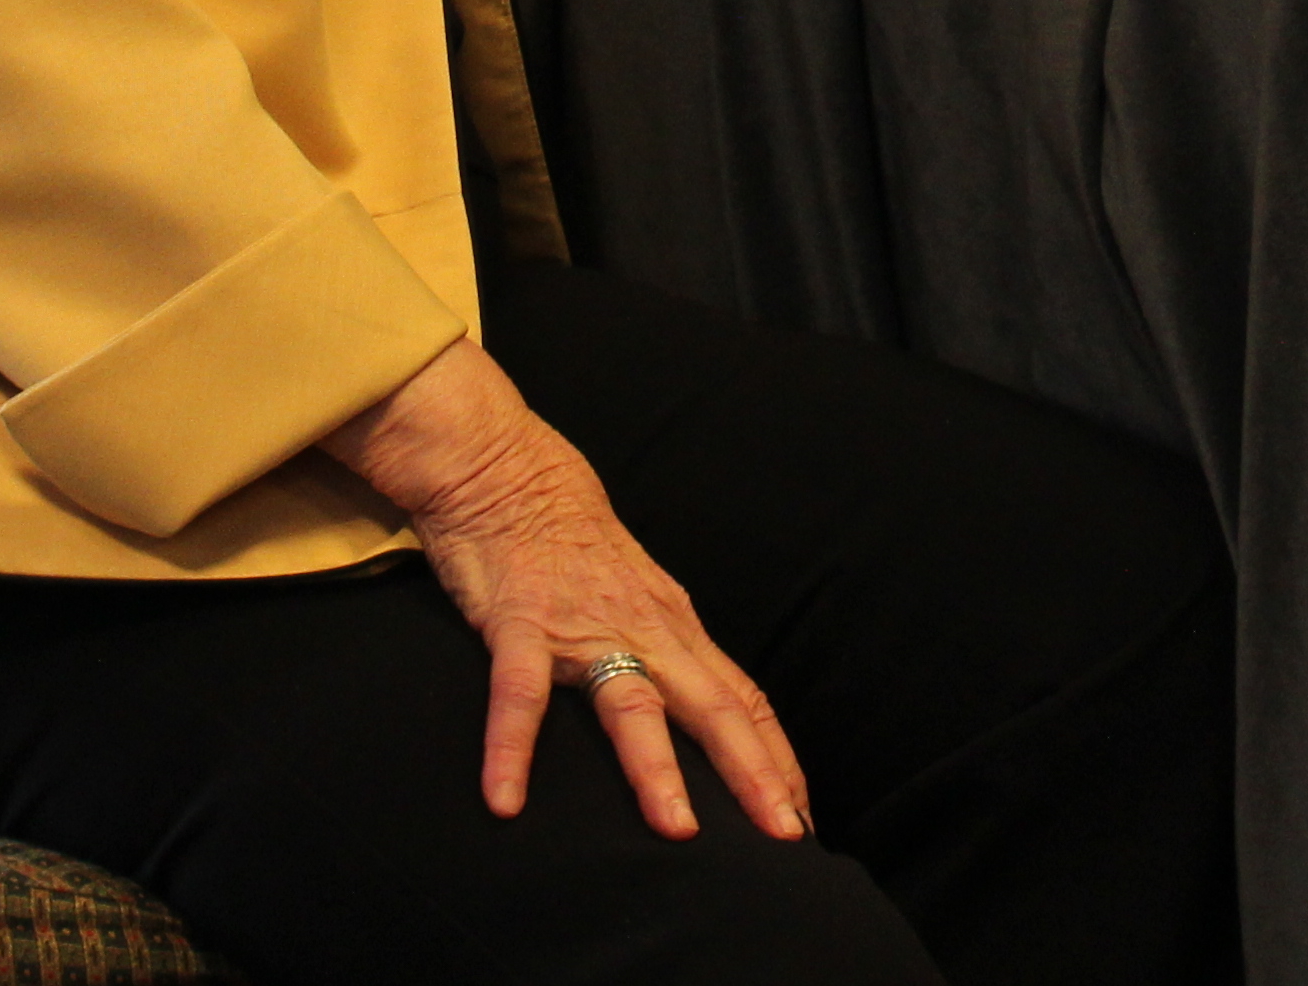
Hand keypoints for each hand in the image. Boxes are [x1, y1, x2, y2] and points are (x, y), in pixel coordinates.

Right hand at [324, 341, 809, 841]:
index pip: (743, 699)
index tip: (803, 815)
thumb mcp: (638, 598)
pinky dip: (512, 746)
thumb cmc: (575, 544)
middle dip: (752, 774)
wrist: (510, 471)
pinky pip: (520, 693)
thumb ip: (667, 656)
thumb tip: (703, 715)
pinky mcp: (521, 623)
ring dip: (657, 769)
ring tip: (679, 831)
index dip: (775, 758)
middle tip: (784, 837)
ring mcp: (584, 627)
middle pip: (714, 708)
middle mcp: (645, 629)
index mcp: (675, 628)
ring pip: (632, 703)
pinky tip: (504, 800)